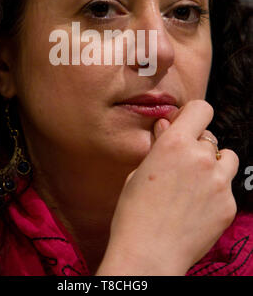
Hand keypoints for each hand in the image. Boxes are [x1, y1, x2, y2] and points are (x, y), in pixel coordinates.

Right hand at [96, 100, 238, 275]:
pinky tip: (197, 207)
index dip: (193, 115)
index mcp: (174, 143)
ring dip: (214, 164)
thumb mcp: (140, 171)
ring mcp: (219, 182)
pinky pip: (228, 187)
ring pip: (227, 158)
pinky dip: (216, 192)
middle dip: (198, 146)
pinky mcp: (229, 205)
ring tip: (196, 183)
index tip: (186, 125)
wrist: (148, 254)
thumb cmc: (134, 212)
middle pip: (210, 136)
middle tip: (183, 165)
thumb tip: (168, 125)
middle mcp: (201, 157)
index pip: (201, 108)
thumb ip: (160, 145)